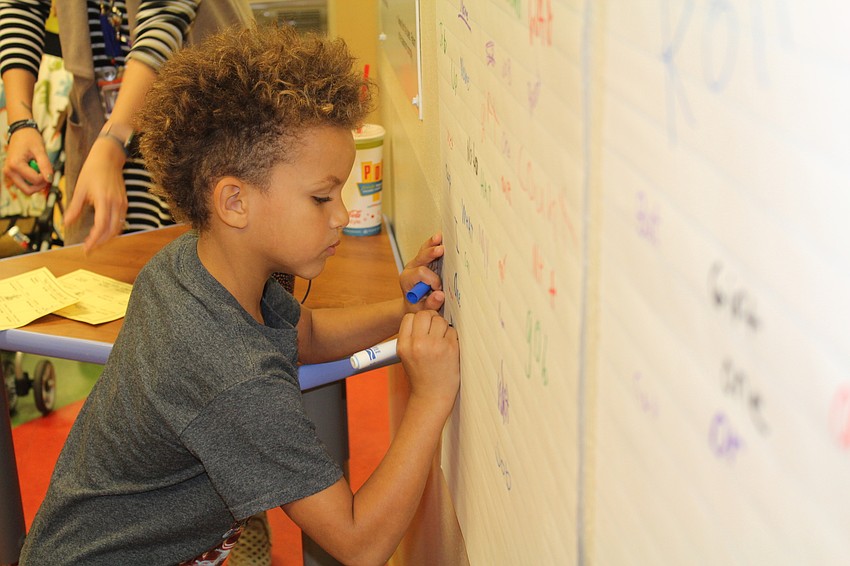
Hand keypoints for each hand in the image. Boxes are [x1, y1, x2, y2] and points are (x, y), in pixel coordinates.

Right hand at [3, 127, 52, 192]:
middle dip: (40, 185)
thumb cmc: (30, 139)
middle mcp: (9, 172)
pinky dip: (32, 181)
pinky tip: (34, 170)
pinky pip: (24, 184)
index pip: (35, 181)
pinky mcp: (12, 175)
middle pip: (28, 190)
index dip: (45, 177)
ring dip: (36, 184)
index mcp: (15, 165)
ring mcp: (9, 174)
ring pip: (26, 189)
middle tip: (45, 174)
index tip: (48, 167)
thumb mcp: (40, 150)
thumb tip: (49, 180)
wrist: (21, 132)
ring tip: (39, 169)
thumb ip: (45, 165)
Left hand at [64, 137, 128, 251]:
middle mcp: (116, 204)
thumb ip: (75, 208)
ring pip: (118, 228)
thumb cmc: (93, 171)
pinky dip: (113, 230)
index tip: (85, 248)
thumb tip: (67, 223)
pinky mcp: (124, 203)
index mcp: (104, 200)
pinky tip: (104, 232)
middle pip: (111, 231)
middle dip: (101, 243)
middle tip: (89, 249)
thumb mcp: (79, 189)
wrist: (108, 159)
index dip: (94, 240)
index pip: (101, 227)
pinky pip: (121, 221)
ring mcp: (122, 204)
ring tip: (95, 243)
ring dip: (107, 238)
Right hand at [397, 310, 459, 408]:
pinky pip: (452, 330)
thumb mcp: (406, 356)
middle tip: (434, 329)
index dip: (418, 320)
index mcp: (403, 345)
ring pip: (440, 320)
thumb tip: (427, 315)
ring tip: (441, 339)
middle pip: (425, 314)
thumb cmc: (421, 375)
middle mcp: (417, 344)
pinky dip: (452, 336)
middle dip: (431, 318)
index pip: (409, 317)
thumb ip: (411, 337)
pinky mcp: (450, 348)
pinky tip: (449, 347)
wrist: (432, 396)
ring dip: (443, 326)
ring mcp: (435, 345)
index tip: (423, 327)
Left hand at [400, 232, 445, 312]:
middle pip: (420, 258)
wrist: (413, 305)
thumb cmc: (417, 308)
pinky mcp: (423, 261)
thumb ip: (430, 304)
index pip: (420, 273)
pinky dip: (434, 245)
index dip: (432, 279)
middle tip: (441, 250)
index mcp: (406, 280)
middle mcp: (409, 269)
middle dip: (431, 254)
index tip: (438, 288)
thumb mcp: (422, 310)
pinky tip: (440, 238)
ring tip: (439, 237)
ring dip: (432, 245)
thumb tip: (440, 294)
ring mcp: (416, 263)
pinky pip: (428, 250)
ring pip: (423, 251)